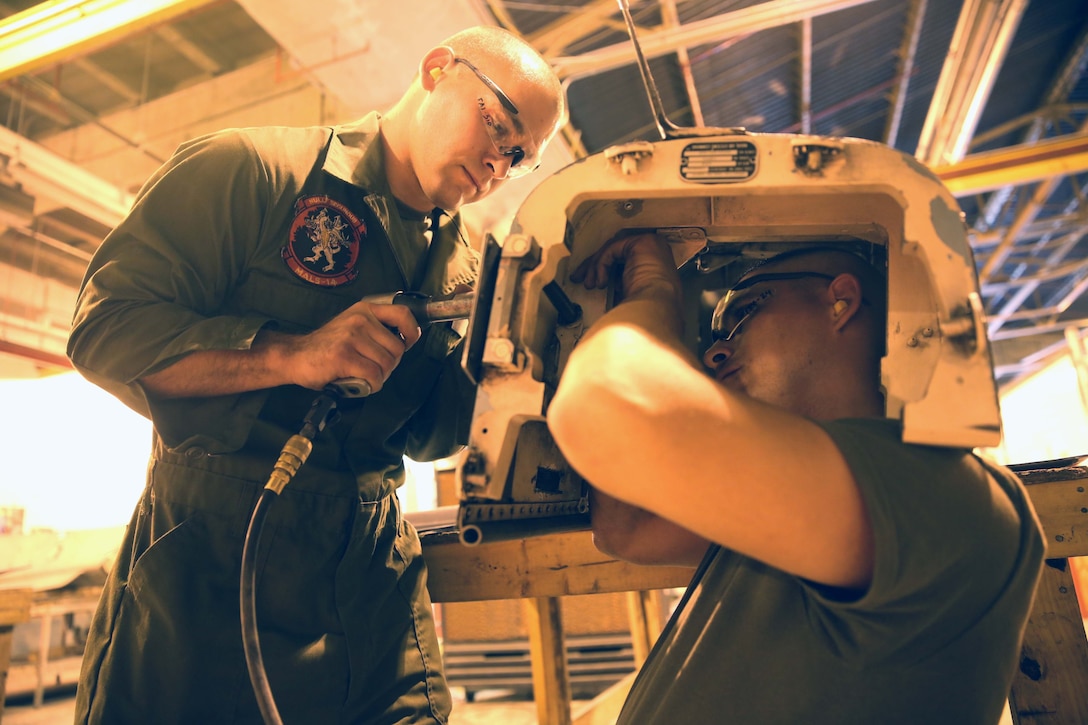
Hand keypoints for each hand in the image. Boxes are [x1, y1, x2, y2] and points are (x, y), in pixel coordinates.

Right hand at [284, 300, 422, 391]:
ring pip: (386, 364)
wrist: (295, 356)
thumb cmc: (327, 346)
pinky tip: (358, 383)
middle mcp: (359, 320)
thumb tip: (405, 341)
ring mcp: (351, 337)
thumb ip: (376, 330)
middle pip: (397, 349)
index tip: (408, 343)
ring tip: (363, 375)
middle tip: (372, 368)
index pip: (402, 314)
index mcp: (364, 310)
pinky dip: (370, 385)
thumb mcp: (353, 327)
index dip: (412, 331)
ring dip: (379, 376)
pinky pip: (374, 376)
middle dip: (389, 365)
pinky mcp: (344, 356)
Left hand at [571, 232, 681, 304]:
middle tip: (580, 277)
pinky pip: (612, 248)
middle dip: (594, 265)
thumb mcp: (627, 295)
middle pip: (617, 251)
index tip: (591, 280)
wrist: (654, 312)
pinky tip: (601, 281)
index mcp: (654, 267)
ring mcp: (651, 245)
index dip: (605, 268)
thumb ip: (619, 284)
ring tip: (588, 284)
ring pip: (613, 249)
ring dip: (595, 266)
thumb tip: (606, 286)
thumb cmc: (644, 312)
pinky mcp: (643, 242)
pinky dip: (602, 264)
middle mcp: (656, 252)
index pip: (624, 259)